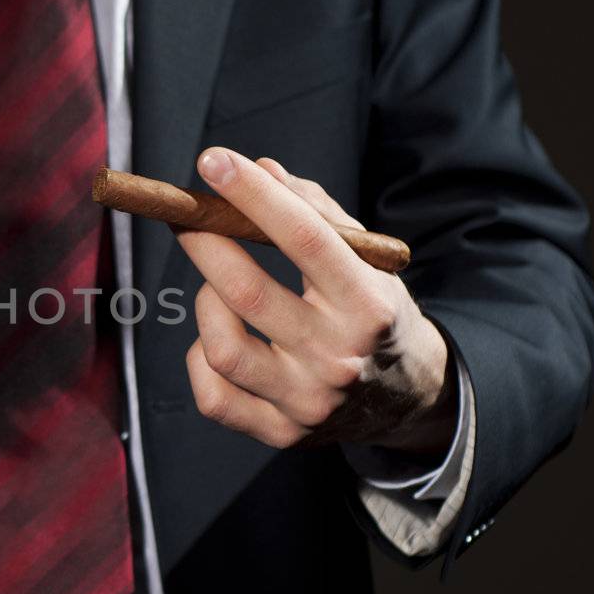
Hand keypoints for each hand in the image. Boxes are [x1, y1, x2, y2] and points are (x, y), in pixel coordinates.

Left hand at [178, 147, 455, 455]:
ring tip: (218, 287)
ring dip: (206, 303)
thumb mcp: (368, 260)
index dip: (253, 196)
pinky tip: (218, 336)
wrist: (408, 397)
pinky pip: (212, 394)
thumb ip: (316, 212)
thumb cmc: (374, 311)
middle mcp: (339, 357)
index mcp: (368, 305)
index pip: (304, 238)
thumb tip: (258, 170)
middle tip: (185, 214)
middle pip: (246, 292)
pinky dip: (201, 358)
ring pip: (222, 347)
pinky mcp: (281, 432)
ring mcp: (307, 402)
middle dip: (203, 241)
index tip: (213, 161)